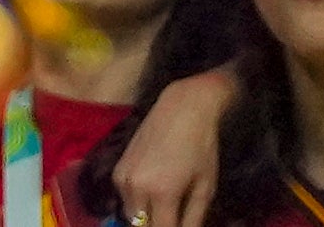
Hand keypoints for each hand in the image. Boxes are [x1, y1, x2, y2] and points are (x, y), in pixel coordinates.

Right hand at [112, 63, 232, 226]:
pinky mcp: (118, 169)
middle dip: (158, 225)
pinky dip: (137, 204)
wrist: (181, 109)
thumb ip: (194, 218)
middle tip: (173, 218)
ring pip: (131, 216)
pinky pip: (125, 199)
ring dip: (146, 218)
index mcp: (161, 192)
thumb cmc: (201, 147)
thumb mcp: (205, 187)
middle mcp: (136, 187)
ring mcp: (123, 177)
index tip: (180, 226)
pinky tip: (153, 193)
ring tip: (165, 208)